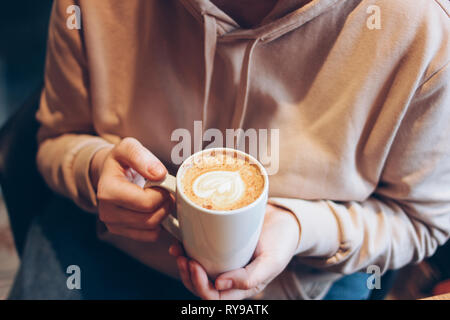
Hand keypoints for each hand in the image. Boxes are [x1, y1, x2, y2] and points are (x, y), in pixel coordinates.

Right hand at [90, 137, 171, 241]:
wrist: (110, 173)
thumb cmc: (121, 160)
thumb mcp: (128, 147)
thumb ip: (141, 156)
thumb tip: (159, 174)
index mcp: (108, 191)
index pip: (146, 203)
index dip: (162, 193)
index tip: (163, 182)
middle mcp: (107, 212)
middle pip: (150, 219)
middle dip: (165, 204)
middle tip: (166, 191)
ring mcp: (113, 225)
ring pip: (151, 230)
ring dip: (163, 214)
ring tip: (161, 199)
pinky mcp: (122, 232)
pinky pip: (150, 237)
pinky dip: (159, 225)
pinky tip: (156, 209)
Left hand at [170, 204, 300, 298]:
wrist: (284, 219)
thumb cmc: (281, 242)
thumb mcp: (272, 262)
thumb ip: (250, 278)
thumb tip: (218, 286)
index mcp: (242, 287)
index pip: (214, 297)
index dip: (199, 285)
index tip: (194, 264)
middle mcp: (230, 278)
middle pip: (201, 287)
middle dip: (188, 276)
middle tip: (184, 258)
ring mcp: (223, 263)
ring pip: (197, 273)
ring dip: (184, 265)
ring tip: (178, 251)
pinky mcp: (219, 247)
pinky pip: (199, 254)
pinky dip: (185, 250)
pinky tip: (179, 243)